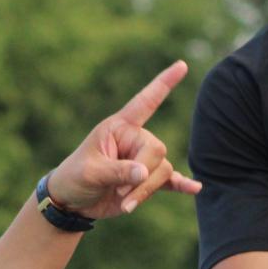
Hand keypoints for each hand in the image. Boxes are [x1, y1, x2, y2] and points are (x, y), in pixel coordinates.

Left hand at [44, 60, 200, 219]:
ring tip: (125, 203)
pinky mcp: (147, 181)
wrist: (73, 202)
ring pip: (163, 171)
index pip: (145, 102)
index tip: (181, 65)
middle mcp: (134, 139)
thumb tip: (145, 172)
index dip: (163, 84)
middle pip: (157, 150)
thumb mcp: (91, 172)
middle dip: (142, 176)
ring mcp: (142, 160)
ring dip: (146, 191)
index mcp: (119, 127)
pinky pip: (170, 180)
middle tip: (120, 192)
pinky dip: (182, 185)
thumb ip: (118, 171)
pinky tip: (194, 188)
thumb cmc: (75, 178)